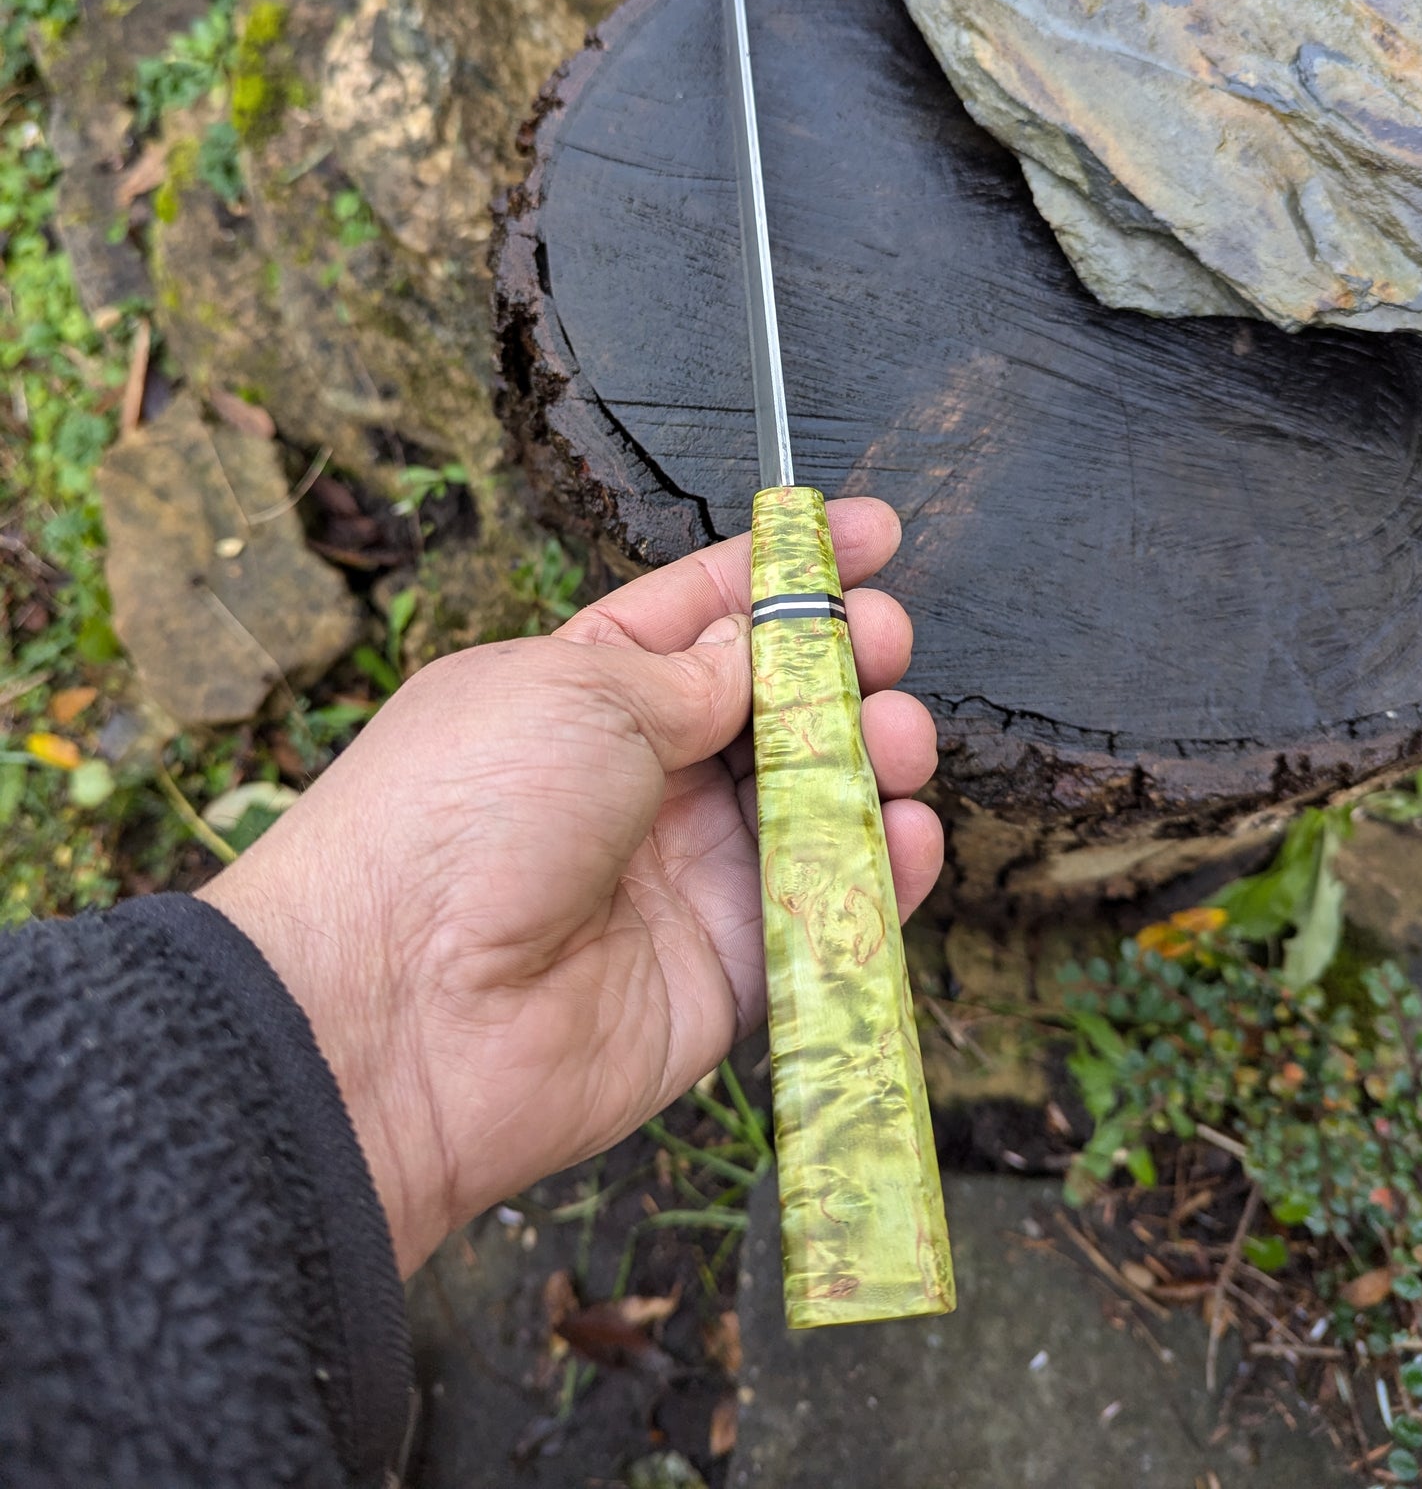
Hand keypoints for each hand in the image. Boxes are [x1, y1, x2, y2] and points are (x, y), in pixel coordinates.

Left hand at [202, 498, 942, 1277]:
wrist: (393, 1009)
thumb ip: (696, 672)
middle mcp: (641, 779)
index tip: (873, 534)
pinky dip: (880, 873)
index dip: (789, 570)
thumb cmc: (459, 813)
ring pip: (816, 802)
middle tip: (888, 643)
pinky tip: (907, 831)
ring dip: (874, 759)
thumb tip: (764, 646)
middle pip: (778, 706)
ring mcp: (685, 876)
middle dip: (847, 663)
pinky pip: (825, 913)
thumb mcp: (578, 691)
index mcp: (586, 689)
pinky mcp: (725, 971)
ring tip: (897, 737)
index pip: (707, 613)